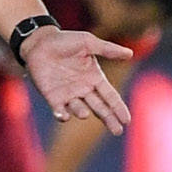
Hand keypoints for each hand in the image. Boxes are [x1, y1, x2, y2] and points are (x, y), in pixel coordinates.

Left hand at [20, 28, 134, 134]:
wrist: (40, 42)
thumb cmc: (65, 41)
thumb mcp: (88, 42)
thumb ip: (108, 49)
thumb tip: (130, 53)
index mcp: (94, 78)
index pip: (110, 96)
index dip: (118, 108)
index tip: (127, 120)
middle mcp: (83, 89)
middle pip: (99, 108)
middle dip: (108, 119)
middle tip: (117, 131)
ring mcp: (68, 94)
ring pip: (79, 109)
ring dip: (81, 112)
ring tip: (85, 114)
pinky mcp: (52, 97)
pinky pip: (59, 110)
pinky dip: (61, 114)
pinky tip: (64, 116)